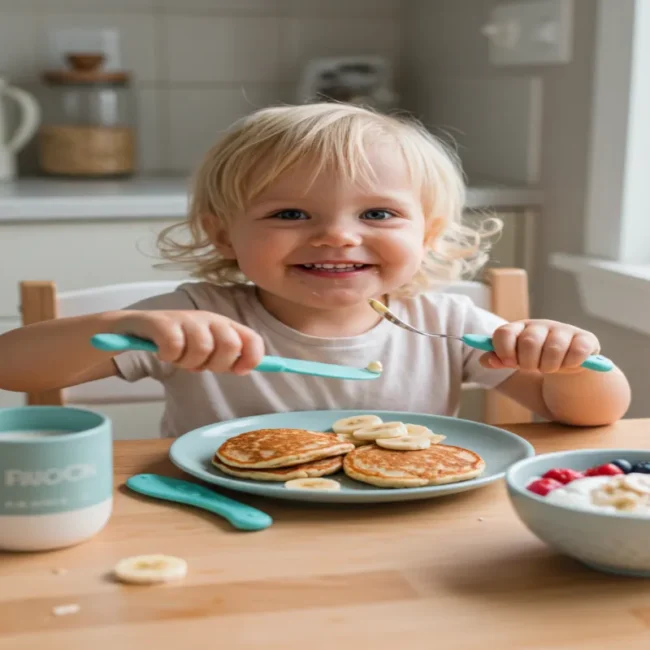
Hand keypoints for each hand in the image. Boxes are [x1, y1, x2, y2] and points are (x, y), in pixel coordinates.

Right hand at [113, 310, 264, 373]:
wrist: (132, 330)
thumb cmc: (174, 342)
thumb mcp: (205, 352)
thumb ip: (227, 358)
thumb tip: (246, 367)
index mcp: (223, 326)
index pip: (251, 338)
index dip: (251, 358)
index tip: (238, 371)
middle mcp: (208, 318)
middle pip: (230, 345)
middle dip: (216, 364)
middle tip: (198, 366)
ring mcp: (185, 318)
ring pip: (202, 347)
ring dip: (188, 362)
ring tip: (178, 359)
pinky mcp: (161, 321)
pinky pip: (174, 345)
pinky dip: (169, 356)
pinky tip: (162, 352)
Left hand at [480, 319, 599, 373]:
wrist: (567, 364)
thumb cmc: (535, 360)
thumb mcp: (514, 360)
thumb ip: (497, 359)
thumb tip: (485, 360)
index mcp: (519, 328)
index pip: (504, 333)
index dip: (503, 351)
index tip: (508, 363)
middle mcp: (541, 325)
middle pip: (528, 342)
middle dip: (528, 363)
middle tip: (533, 368)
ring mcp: (564, 330)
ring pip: (553, 349)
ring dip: (549, 367)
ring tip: (550, 368)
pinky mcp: (585, 339)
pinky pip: (576, 353)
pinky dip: (570, 364)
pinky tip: (569, 364)